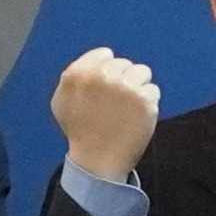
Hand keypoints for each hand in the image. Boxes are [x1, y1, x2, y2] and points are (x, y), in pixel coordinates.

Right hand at [54, 47, 163, 185]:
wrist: (97, 161)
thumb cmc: (80, 130)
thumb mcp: (62, 99)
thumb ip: (75, 74)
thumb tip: (102, 56)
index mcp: (79, 74)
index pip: (105, 55)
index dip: (107, 71)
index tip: (105, 89)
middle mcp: (102, 76)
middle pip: (125, 64)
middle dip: (122, 80)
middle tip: (115, 104)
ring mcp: (125, 88)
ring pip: (142, 72)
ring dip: (138, 88)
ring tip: (127, 108)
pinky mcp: (145, 101)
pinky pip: (153, 90)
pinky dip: (148, 103)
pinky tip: (136, 118)